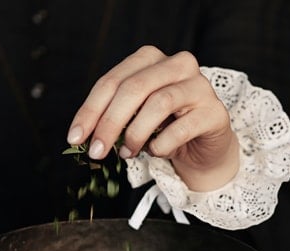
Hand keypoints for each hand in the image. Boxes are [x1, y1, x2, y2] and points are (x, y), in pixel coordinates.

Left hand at [67, 46, 238, 191]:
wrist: (203, 150)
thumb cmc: (165, 130)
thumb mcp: (133, 120)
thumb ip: (112, 119)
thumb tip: (83, 136)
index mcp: (150, 60)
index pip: (112, 81)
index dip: (90, 111)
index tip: (75, 138)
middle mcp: (177, 64)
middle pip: (134, 88)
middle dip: (109, 123)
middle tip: (96, 151)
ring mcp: (199, 86)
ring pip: (158, 103)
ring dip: (136, 134)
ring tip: (127, 153)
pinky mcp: (214, 111)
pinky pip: (182, 127)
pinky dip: (161, 144)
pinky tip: (156, 151)